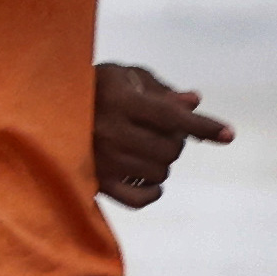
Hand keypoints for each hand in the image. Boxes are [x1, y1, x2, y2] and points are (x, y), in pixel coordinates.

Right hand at [89, 61, 230, 209]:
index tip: (229, 134)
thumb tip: (194, 101)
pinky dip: (152, 191)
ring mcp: (103, 161)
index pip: (171, 117)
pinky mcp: (97, 183)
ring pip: (159, 173)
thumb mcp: (126, 77)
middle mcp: (110, 132)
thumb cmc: (95, 88)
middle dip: (175, 141)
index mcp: (120, 101)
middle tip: (159, 131)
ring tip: (145, 149)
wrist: (47, 111)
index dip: (203, 126)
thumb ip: (161, 89)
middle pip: (170, 148)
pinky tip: (149, 181)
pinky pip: (140, 199)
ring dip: (162, 163)